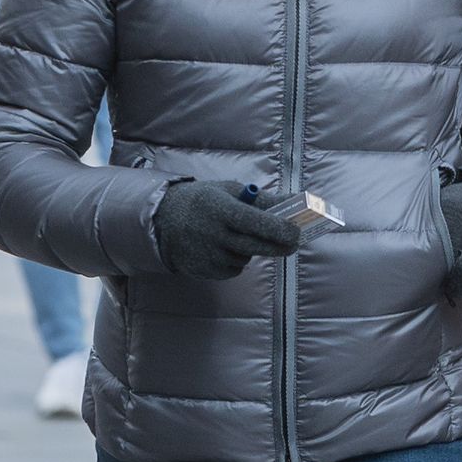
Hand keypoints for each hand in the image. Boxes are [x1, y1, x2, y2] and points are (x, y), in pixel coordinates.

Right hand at [153, 180, 303, 281]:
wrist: (164, 219)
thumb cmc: (205, 201)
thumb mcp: (230, 191)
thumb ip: (264, 199)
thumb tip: (297, 200)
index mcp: (221, 209)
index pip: (256, 222)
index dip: (280, 229)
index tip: (297, 232)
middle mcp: (213, 233)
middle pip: (257, 246)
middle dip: (280, 246)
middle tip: (292, 243)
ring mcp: (207, 254)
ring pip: (245, 258)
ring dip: (250, 250)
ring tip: (234, 236)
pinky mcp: (204, 270)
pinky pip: (233, 270)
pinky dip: (236, 261)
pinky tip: (222, 248)